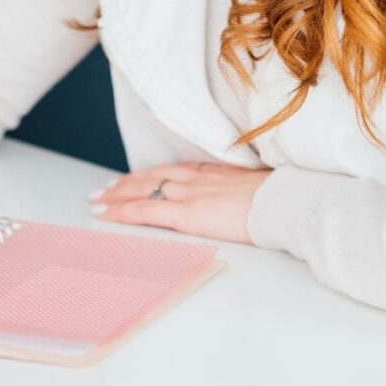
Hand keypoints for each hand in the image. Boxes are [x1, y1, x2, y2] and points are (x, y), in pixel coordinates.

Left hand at [89, 162, 269, 243]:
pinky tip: (105, 214)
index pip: (177, 171)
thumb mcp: (264, 190)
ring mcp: (190, 194)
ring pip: (143, 190)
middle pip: (154, 176)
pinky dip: (121, 212)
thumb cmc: (285, 200)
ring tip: (97, 200)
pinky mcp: (185, 214)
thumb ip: (248, 193)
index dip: (155, 174)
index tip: (141, 178)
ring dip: (117, 196)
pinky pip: (145, 211)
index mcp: (218, 173)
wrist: (288, 203)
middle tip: (106, 188)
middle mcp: (198, 178)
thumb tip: (252, 203)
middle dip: (128, 183)